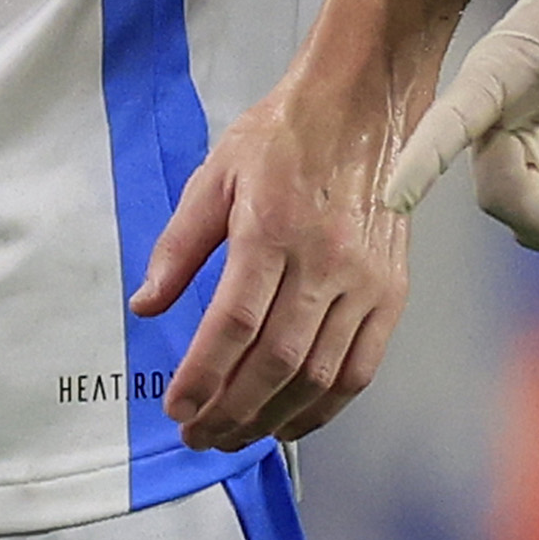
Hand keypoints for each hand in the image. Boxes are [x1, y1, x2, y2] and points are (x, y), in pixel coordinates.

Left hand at [129, 45, 415, 452]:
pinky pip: (361, 367)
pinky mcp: (392, 291)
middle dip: (231, 412)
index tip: (176, 409)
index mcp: (272, 230)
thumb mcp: (215, 176)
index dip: (202, 377)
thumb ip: (178, 246)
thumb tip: (146, 306)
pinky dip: (326, 407)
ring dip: (272, 418)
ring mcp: (365, 281)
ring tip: (234, 437)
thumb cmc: (285, 136)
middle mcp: (324, 261)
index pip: (234, 324)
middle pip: (276, 362)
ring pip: (318, 374)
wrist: (365, 102)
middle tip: (198, 436)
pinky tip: (292, 423)